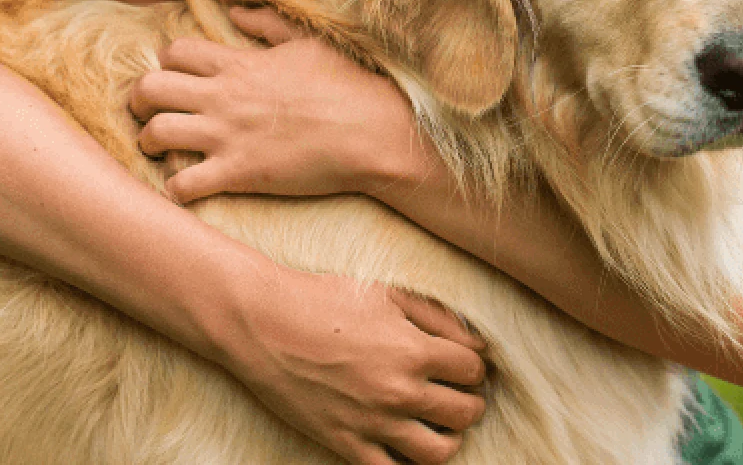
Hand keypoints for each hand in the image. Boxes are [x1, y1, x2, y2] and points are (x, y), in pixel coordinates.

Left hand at [130, 6, 422, 203]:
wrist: (372, 132)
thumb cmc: (347, 85)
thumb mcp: (307, 42)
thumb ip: (267, 25)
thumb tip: (237, 10)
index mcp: (239, 63)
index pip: (175, 52)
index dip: (166, 64)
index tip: (176, 78)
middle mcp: (224, 97)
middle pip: (149, 89)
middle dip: (138, 101)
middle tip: (147, 113)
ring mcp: (227, 136)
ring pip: (155, 134)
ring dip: (148, 143)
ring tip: (158, 151)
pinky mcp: (238, 173)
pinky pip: (183, 184)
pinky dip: (175, 189)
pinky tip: (185, 188)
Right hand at [215, 264, 487, 464]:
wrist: (263, 323)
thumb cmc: (325, 299)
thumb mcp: (388, 294)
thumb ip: (439, 318)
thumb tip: (479, 344)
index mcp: (413, 349)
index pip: (474, 370)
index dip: (473, 366)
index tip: (461, 364)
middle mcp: (399, 390)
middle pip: (465, 413)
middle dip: (469, 402)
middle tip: (455, 394)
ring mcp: (372, 421)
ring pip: (439, 452)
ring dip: (448, 439)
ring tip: (437, 425)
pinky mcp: (343, 442)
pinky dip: (404, 464)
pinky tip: (403, 446)